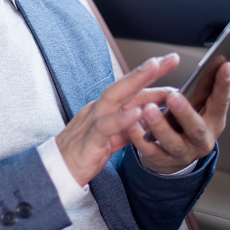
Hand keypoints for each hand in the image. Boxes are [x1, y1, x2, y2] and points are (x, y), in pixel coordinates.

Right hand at [54, 54, 180, 186]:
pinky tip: (138, 112)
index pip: (131, 88)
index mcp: (105, 108)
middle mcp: (98, 109)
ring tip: (154, 68)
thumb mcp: (113, 137)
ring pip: (113, 96)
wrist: (57, 172)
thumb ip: (130, 126)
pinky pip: (105, 127)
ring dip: (135, 81)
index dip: (152, 76)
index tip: (171, 63)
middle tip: (170, 58)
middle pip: (124, 84)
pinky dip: (122, 118)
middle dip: (147, 70)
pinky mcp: (89, 141)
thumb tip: (151, 117)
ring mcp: (92, 122)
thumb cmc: (85, 152)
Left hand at [123, 61, 229, 174]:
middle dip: (185, 112)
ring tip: (148, 109)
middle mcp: (201, 140)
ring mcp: (182, 153)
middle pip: (196, 128)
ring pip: (172, 142)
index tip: (224, 64)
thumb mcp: (195, 107)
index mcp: (213, 122)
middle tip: (173, 96)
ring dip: (160, 125)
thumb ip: (196, 89)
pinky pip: (150, 150)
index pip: (221, 102)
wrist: (171, 157)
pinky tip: (131, 124)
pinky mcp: (162, 161)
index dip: (224, 85)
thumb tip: (193, 62)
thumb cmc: (183, 123)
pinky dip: (139, 137)